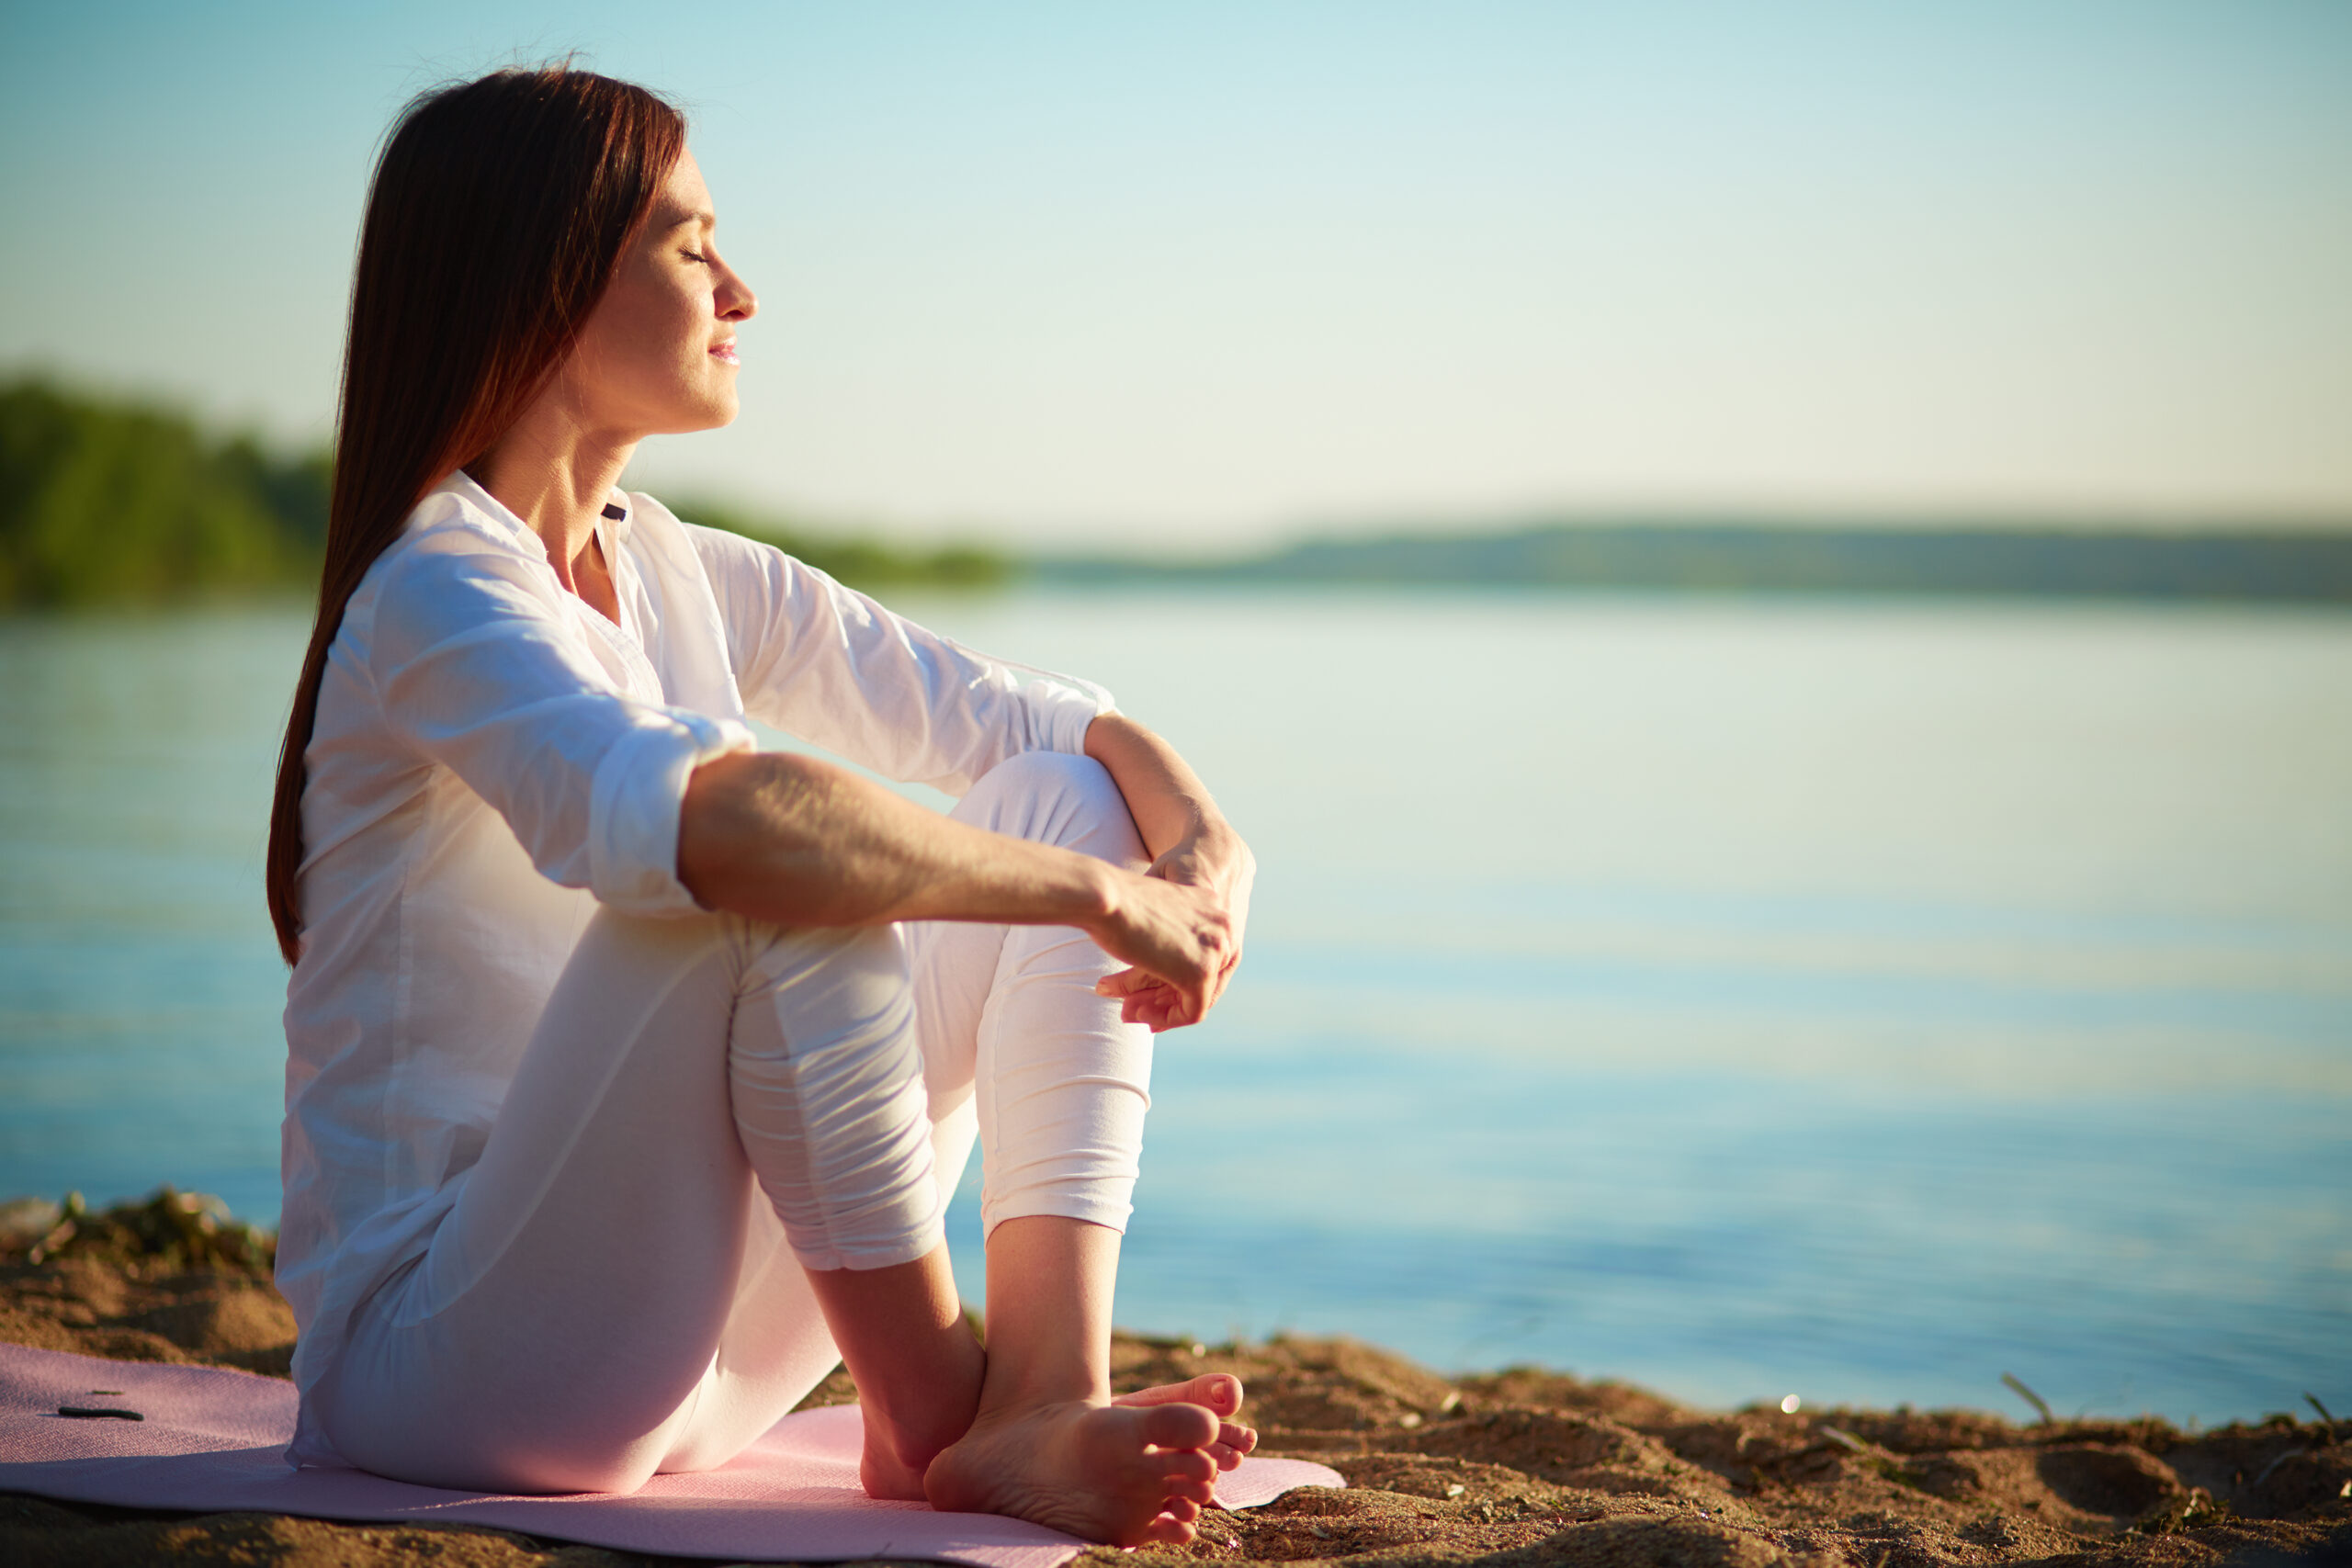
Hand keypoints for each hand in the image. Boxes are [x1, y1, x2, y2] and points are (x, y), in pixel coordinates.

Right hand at [1092, 829, 1254, 1031]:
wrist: (1103, 896)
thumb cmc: (1114, 901)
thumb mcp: (1149, 918)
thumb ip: (1164, 941)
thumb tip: (1158, 966)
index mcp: (1212, 904)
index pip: (1204, 954)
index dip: (1175, 977)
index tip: (1146, 989)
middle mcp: (1223, 925)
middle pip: (1204, 976)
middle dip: (1164, 997)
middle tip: (1131, 1007)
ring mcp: (1216, 948)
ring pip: (1198, 995)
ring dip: (1161, 1010)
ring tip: (1127, 1013)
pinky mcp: (1201, 972)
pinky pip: (1192, 1011)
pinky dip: (1166, 1018)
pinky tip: (1136, 1013)